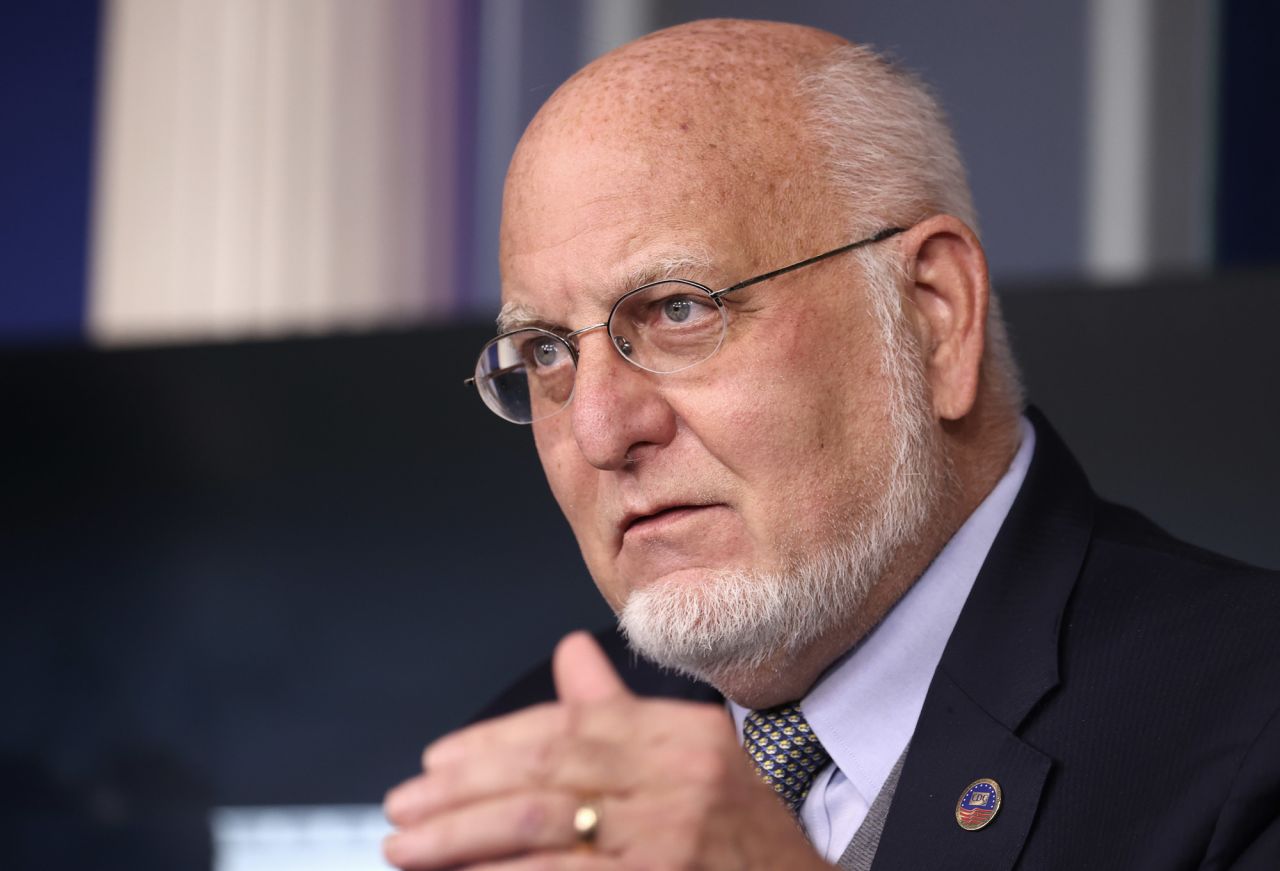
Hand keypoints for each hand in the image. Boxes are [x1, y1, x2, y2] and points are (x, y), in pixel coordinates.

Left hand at [383, 631, 831, 868]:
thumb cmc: (742, 837)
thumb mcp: (694, 760)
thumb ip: (622, 711)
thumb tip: (570, 651)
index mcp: (686, 737)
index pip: (571, 724)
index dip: (494, 742)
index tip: (438, 759)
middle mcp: (682, 781)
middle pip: (545, 772)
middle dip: (461, 790)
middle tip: (403, 805)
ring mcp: (670, 841)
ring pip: (542, 829)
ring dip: (461, 839)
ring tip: (408, 846)